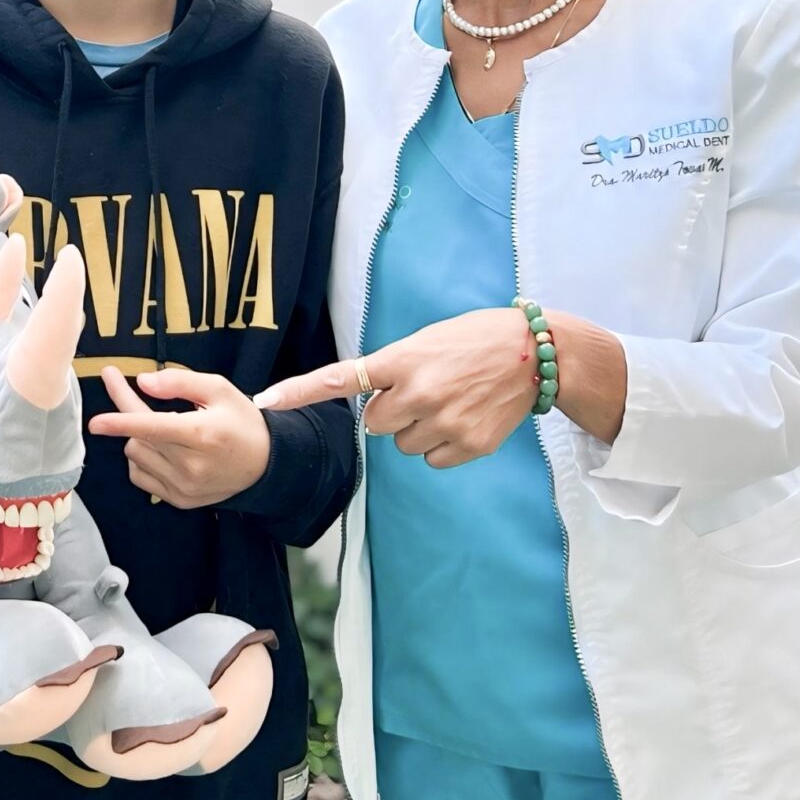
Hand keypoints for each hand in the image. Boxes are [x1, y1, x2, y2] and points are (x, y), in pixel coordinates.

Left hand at [87, 366, 273, 510]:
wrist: (266, 465)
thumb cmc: (242, 422)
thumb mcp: (219, 389)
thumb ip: (179, 382)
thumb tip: (142, 382)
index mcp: (201, 433)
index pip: (152, 428)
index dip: (120, 422)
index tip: (95, 423)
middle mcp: (191, 464)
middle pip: (138, 438)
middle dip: (129, 412)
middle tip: (130, 391)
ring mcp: (184, 487)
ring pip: (135, 456)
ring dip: (139, 437)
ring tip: (163, 427)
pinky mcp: (179, 500)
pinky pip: (141, 477)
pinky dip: (143, 459)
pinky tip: (164, 450)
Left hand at [256, 308, 537, 468]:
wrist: (535, 353)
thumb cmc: (474, 340)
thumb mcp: (425, 341)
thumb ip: (393, 369)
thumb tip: (372, 404)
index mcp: (401, 359)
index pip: (339, 378)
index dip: (298, 392)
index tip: (264, 402)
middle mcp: (418, 392)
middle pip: (376, 425)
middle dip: (392, 412)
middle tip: (424, 391)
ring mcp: (444, 421)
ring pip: (404, 445)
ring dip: (419, 429)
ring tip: (450, 402)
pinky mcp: (469, 445)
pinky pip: (433, 460)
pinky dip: (443, 447)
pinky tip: (465, 420)